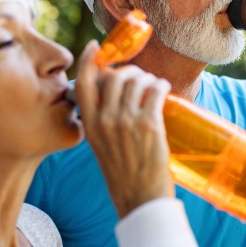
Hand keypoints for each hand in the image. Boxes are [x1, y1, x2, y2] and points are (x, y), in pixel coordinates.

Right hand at [75, 41, 172, 218]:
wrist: (139, 200)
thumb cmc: (123, 175)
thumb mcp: (102, 146)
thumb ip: (103, 122)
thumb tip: (115, 97)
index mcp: (90, 126)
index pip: (83, 84)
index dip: (88, 61)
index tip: (95, 47)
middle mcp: (105, 121)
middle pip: (114, 77)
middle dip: (129, 71)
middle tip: (139, 77)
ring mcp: (127, 122)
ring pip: (137, 81)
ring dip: (148, 78)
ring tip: (154, 86)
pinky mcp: (149, 125)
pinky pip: (155, 91)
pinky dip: (160, 85)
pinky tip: (162, 89)